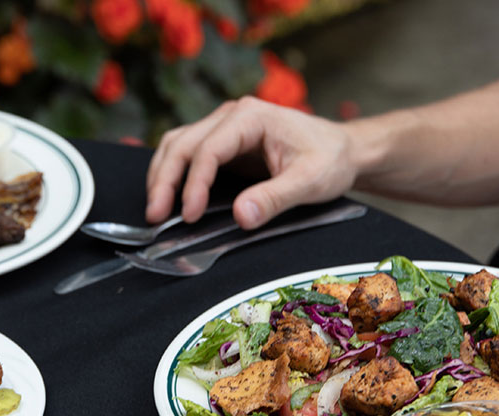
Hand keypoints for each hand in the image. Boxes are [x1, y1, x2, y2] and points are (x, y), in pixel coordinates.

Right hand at [145, 96, 357, 228]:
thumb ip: (276, 198)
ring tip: (155, 210)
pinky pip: (187, 154)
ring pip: (177, 145)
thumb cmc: (330, 160)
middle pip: (182, 144)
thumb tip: (241, 215)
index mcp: (251, 117)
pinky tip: (168, 198)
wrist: (342, 150)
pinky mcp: (223, 143)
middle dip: (165, 180)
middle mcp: (232, 116)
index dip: (194, 183)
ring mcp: (224, 127)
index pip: (208, 149)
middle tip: (155, 216)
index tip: (190, 214)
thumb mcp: (311, 181)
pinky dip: (172, 175)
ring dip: (162, 176)